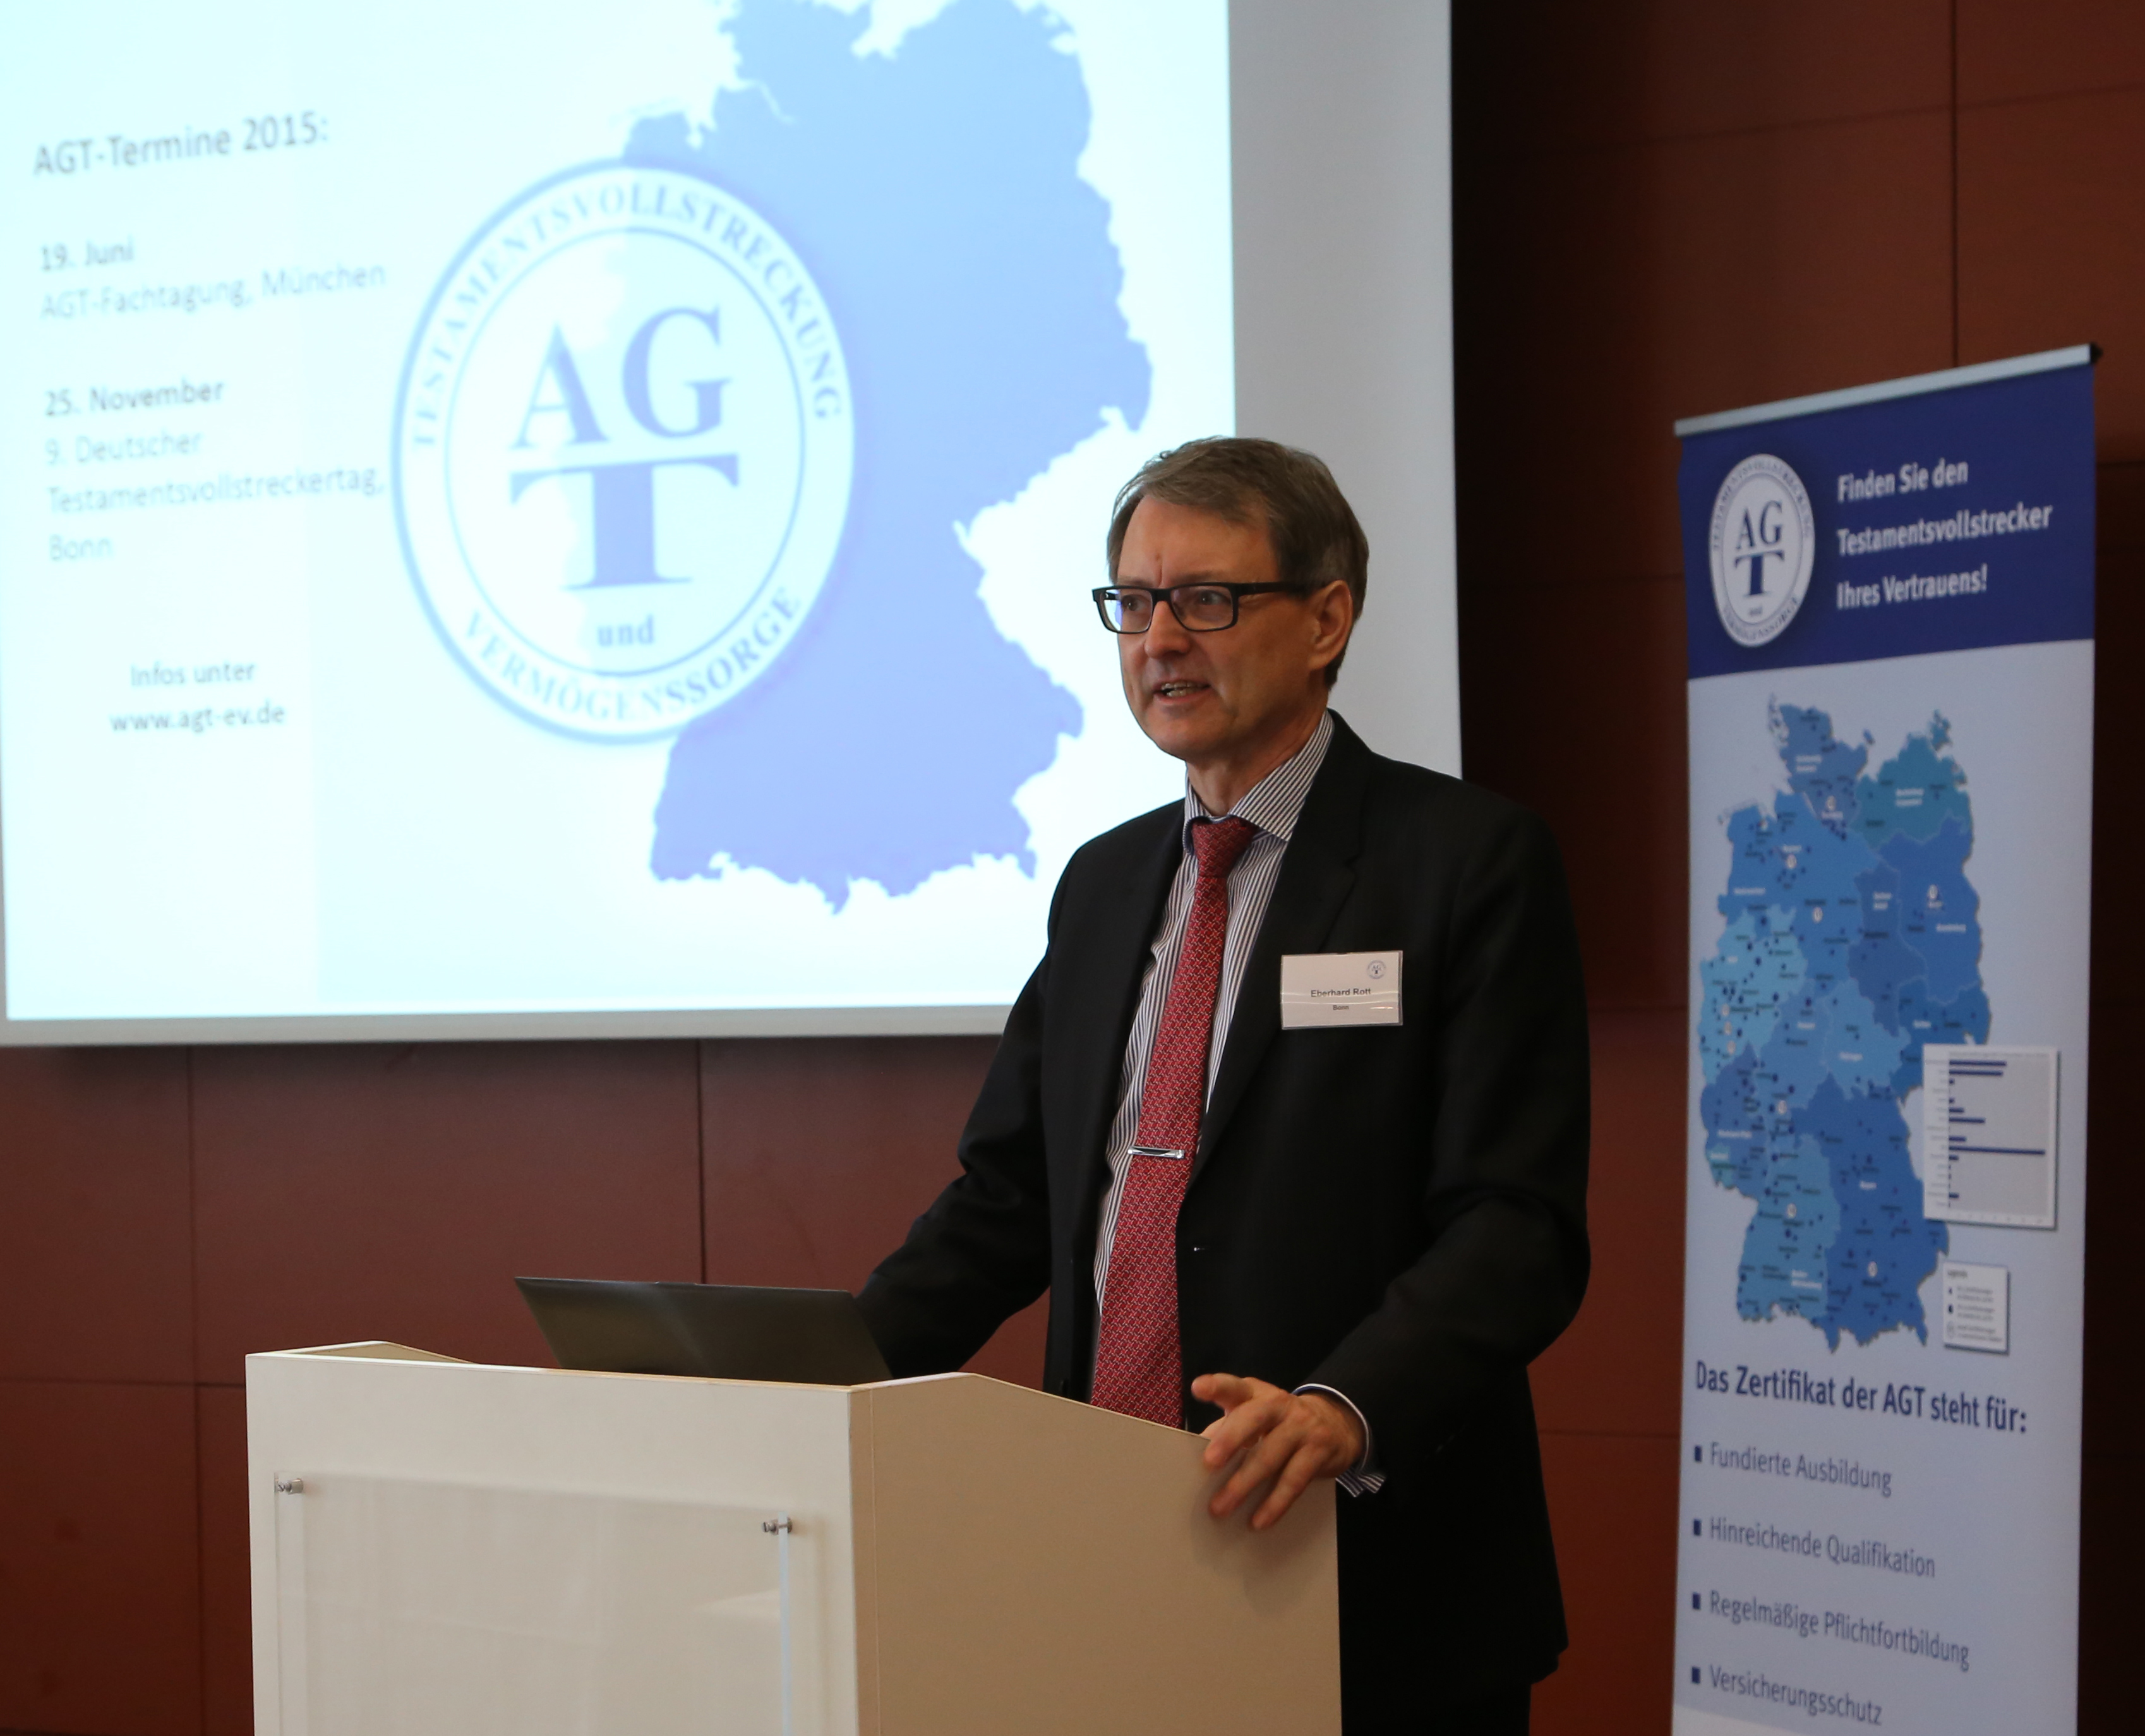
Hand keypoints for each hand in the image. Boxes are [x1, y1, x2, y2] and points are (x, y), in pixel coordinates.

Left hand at [1192, 1373, 1363, 1530]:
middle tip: (1209, 1464)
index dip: (1217, 1386)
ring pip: (1270, 1455)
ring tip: (1221, 1507)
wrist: (1336, 1423)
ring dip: (1244, 1484)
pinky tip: (1259, 1521)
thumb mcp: (1254, 1416)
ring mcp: (1302, 1426)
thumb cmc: (1279, 1422)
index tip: (1198, 1388)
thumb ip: (1226, 1429)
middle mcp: (1279, 1404)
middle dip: (1230, 1439)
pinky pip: (1294, 1480)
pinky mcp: (1319, 1451)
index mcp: (1256, 1393)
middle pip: (1254, 1418)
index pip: (1234, 1387)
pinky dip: (1274, 1503)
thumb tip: (1194, 1454)